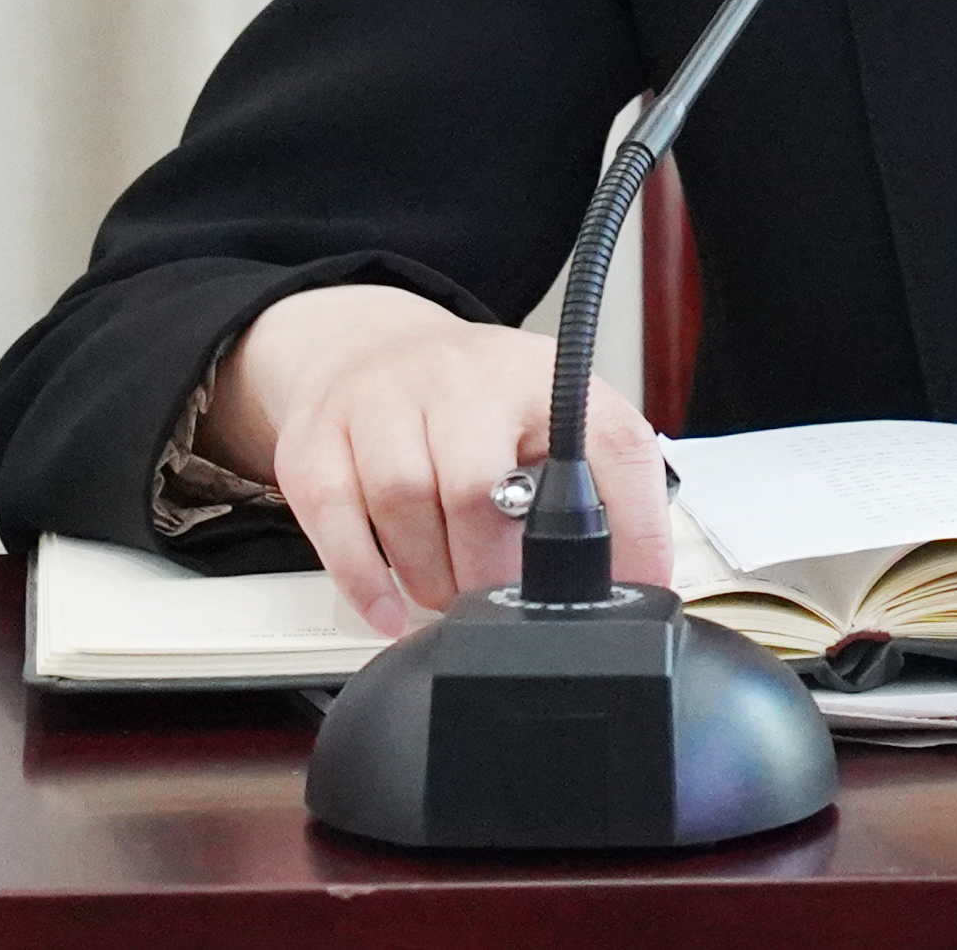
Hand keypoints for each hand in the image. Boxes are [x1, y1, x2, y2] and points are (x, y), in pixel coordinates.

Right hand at [200, 284, 671, 634]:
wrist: (367, 345)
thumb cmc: (471, 400)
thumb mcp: (543, 414)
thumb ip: (587, 482)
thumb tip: (630, 576)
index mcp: (545, 376)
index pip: (610, 442)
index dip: (635, 525)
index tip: (638, 590)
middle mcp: (466, 378)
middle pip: (481, 487)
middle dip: (493, 571)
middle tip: (499, 604)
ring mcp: (385, 401)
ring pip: (405, 502)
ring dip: (430, 577)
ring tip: (447, 598)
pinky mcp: (318, 438)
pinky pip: (335, 519)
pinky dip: (365, 581)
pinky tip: (389, 610)